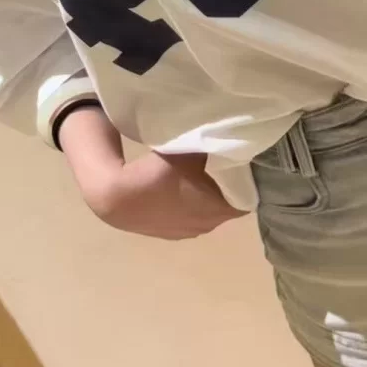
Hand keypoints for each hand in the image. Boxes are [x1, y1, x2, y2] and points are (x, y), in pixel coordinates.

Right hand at [91, 152, 244, 239]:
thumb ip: (210, 145)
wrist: (118, 198)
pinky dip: (189, 205)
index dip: (248, 181)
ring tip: (200, 176)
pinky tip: (177, 190)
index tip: (244, 164)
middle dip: (227, 188)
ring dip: (207, 198)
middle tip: (223, 164)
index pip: (247, 198)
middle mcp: (208, 226)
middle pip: (227, 205)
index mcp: (218, 209)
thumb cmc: (158, 174)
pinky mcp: (170, 233)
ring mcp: (188, 232)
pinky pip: (189, 217)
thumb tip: (225, 133)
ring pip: (207, 212)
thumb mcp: (188, 151)